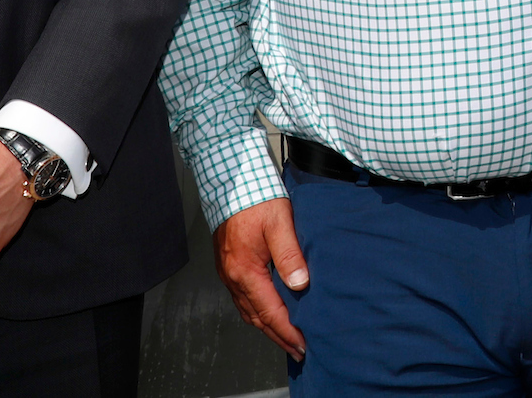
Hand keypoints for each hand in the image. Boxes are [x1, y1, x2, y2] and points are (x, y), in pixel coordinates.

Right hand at [216, 196, 310, 356]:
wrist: (232, 181)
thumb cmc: (256, 198)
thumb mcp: (279, 223)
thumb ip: (290, 255)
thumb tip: (300, 284)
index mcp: (245, 271)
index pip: (270, 311)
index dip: (287, 331)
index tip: (302, 345)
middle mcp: (233, 277)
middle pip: (257, 317)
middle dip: (278, 336)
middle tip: (297, 350)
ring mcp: (229, 272)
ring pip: (249, 310)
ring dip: (267, 326)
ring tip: (285, 336)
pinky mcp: (230, 265)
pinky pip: (243, 298)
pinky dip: (258, 311)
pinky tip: (268, 311)